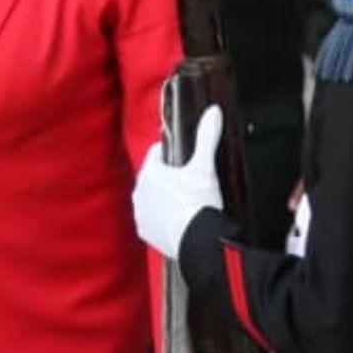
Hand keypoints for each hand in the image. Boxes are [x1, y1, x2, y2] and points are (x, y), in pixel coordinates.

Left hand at [132, 105, 223, 258]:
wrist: (198, 242)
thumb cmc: (199, 202)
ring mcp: (140, 213)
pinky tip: (178, 219)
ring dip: (163, 198)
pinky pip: (152, 219)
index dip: (171, 153)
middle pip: (153, 177)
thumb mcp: (205, 168)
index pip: (156, 153)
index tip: (183, 158)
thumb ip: (207, 137)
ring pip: (152, 198)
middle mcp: (139, 192)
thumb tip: (213, 111)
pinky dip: (162, 218)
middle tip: (188, 182)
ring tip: (184, 201)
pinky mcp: (144, 232)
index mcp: (149, 173)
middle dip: (167, 177)